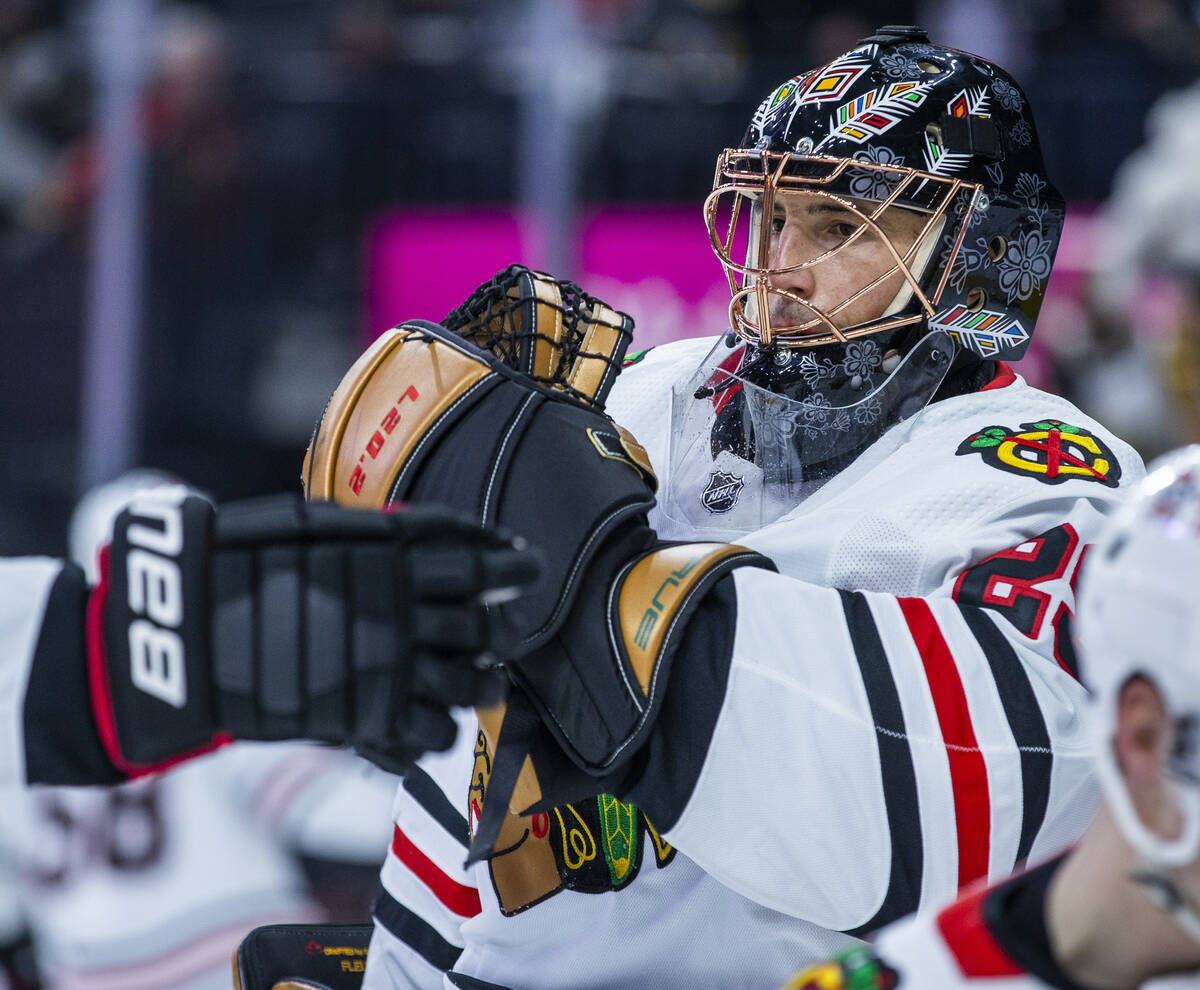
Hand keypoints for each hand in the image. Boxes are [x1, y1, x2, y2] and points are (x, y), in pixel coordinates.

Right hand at [89, 487, 538, 775]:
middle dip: (501, 632)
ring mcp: (390, 671)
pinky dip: (437, 729)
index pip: (483, 564)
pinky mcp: (366, 720)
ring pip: (473, 686)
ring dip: (482, 684)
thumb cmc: (250, 562)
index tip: (528, 566)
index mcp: (397, 562)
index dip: (514, 566)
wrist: (187, 628)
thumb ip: (398, 529)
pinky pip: (432, 734)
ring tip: (477, 682)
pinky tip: (428, 718)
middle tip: (498, 631)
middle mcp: (405, 616)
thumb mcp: (325, 524)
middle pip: (487, 630)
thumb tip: (467, 532)